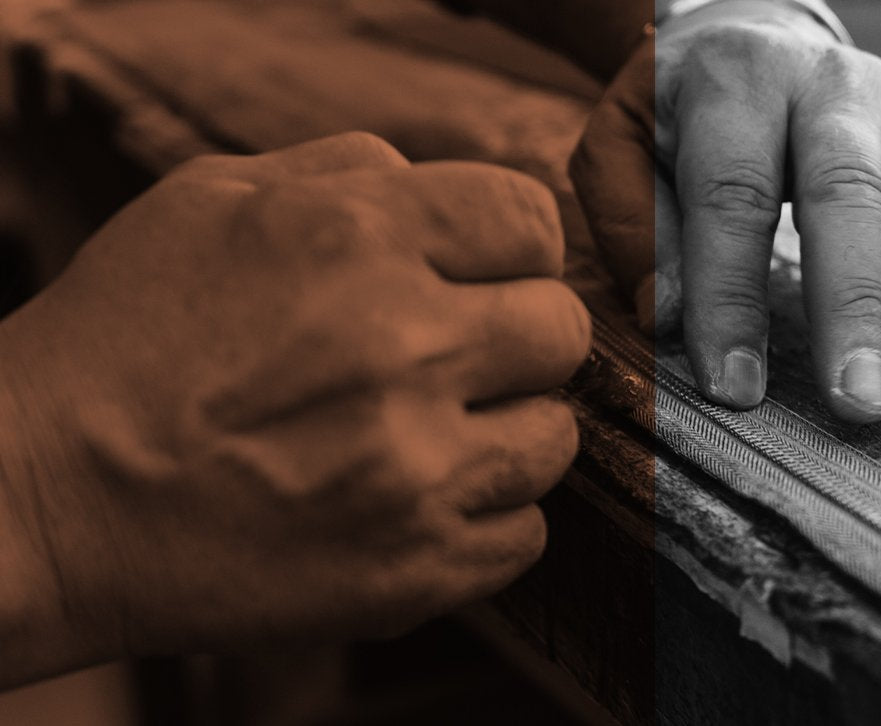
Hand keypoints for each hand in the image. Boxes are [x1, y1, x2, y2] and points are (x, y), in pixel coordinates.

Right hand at [0, 132, 589, 684]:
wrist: (44, 498)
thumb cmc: (124, 339)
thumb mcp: (213, 199)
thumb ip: (351, 172)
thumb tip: (449, 186)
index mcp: (359, 238)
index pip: (530, 223)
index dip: (512, 250)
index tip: (485, 276)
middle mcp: (403, 347)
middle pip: (561, 330)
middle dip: (517, 338)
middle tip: (457, 360)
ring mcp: (415, 469)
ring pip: (555, 437)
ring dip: (507, 432)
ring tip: (430, 436)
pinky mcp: (414, 570)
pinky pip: (526, 533)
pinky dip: (484, 519)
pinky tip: (416, 502)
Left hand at [571, 2, 880, 422]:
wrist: (751, 32)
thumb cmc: (678, 113)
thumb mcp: (623, 147)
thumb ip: (638, 224)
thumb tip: (669, 319)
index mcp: (738, 82)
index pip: (733, 196)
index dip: (732, 295)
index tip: (734, 391)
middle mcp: (832, 87)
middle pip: (849, 192)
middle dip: (856, 304)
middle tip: (861, 404)